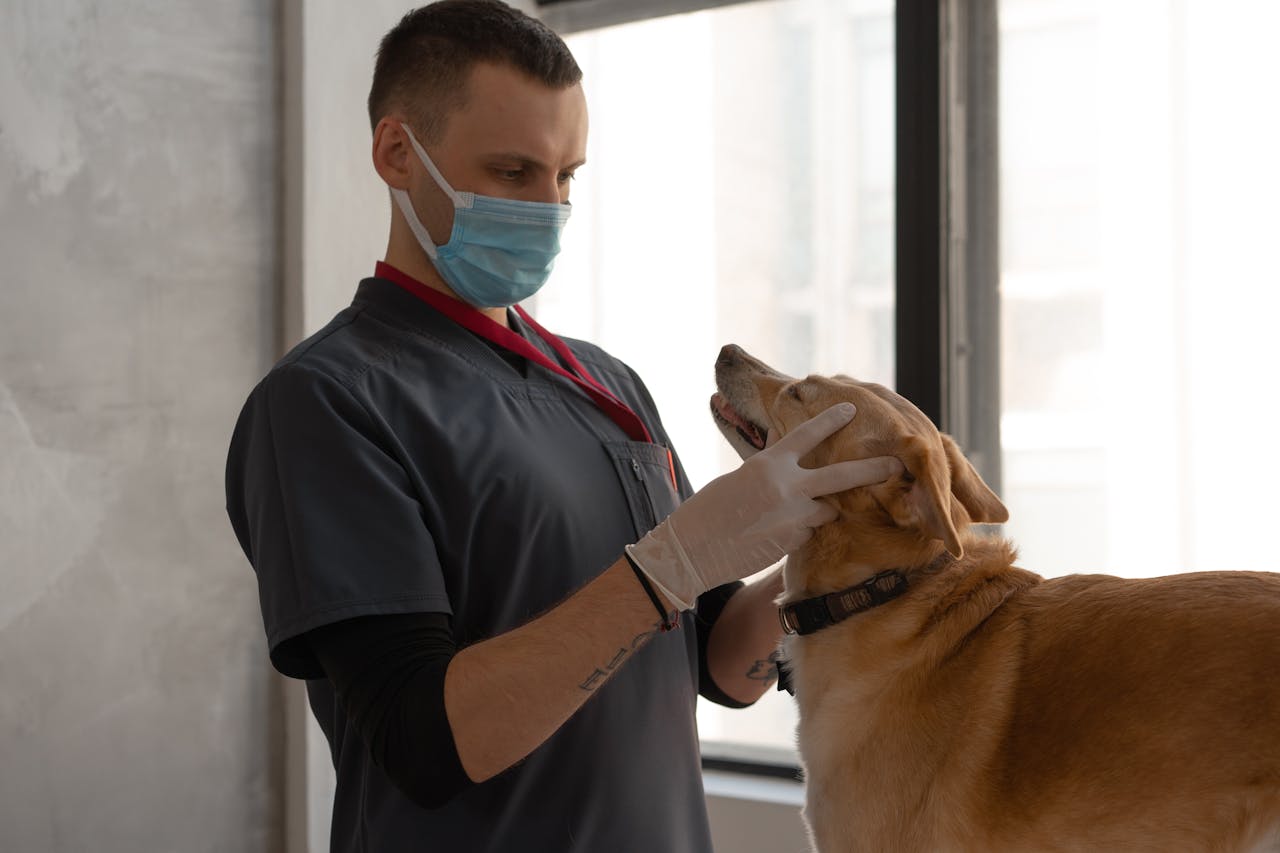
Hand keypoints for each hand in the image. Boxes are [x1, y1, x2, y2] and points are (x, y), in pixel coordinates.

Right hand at [625, 403, 903, 609]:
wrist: (693, 549)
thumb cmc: (709, 510)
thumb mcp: (739, 478)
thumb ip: (770, 470)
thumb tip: (787, 462)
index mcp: (769, 464)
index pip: (807, 434)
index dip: (831, 420)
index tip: (853, 409)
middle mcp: (786, 488)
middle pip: (841, 476)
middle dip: (873, 469)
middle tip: (898, 464)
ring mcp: (793, 517)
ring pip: (826, 509)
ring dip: (818, 509)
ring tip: (785, 514)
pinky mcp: (793, 542)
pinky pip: (807, 531)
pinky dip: (798, 531)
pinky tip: (770, 535)